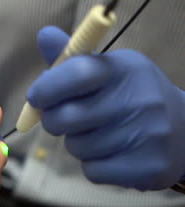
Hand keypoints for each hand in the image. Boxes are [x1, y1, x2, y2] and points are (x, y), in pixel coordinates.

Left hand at [27, 26, 184, 190]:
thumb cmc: (130, 96)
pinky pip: (93, 171)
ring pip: (77, 147)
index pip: (77, 72)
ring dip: (77, 143)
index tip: (36, 97)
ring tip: (98, 134)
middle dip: (54, 120)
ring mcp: (147, 134)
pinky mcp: (147, 167)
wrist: (182, 131)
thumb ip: (71, 59)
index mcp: (124, 69)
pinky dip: (93, 165)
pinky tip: (111, 153)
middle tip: (63, 118)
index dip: (47, 87)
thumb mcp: (107, 71)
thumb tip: (43, 35)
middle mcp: (139, 99)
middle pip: (66, 117)